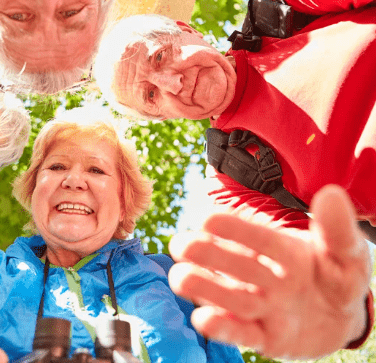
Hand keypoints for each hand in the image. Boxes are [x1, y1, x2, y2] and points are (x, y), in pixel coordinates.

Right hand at [168, 185, 371, 358]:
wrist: (340, 318)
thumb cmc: (337, 277)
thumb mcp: (348, 254)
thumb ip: (338, 229)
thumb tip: (331, 193)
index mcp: (283, 251)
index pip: (258, 237)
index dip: (235, 228)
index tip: (208, 219)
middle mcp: (265, 277)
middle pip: (235, 265)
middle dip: (207, 253)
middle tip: (182, 245)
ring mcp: (262, 307)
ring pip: (230, 297)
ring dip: (204, 287)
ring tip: (181, 278)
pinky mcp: (263, 337)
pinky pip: (240, 333)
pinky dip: (223, 328)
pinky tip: (204, 318)